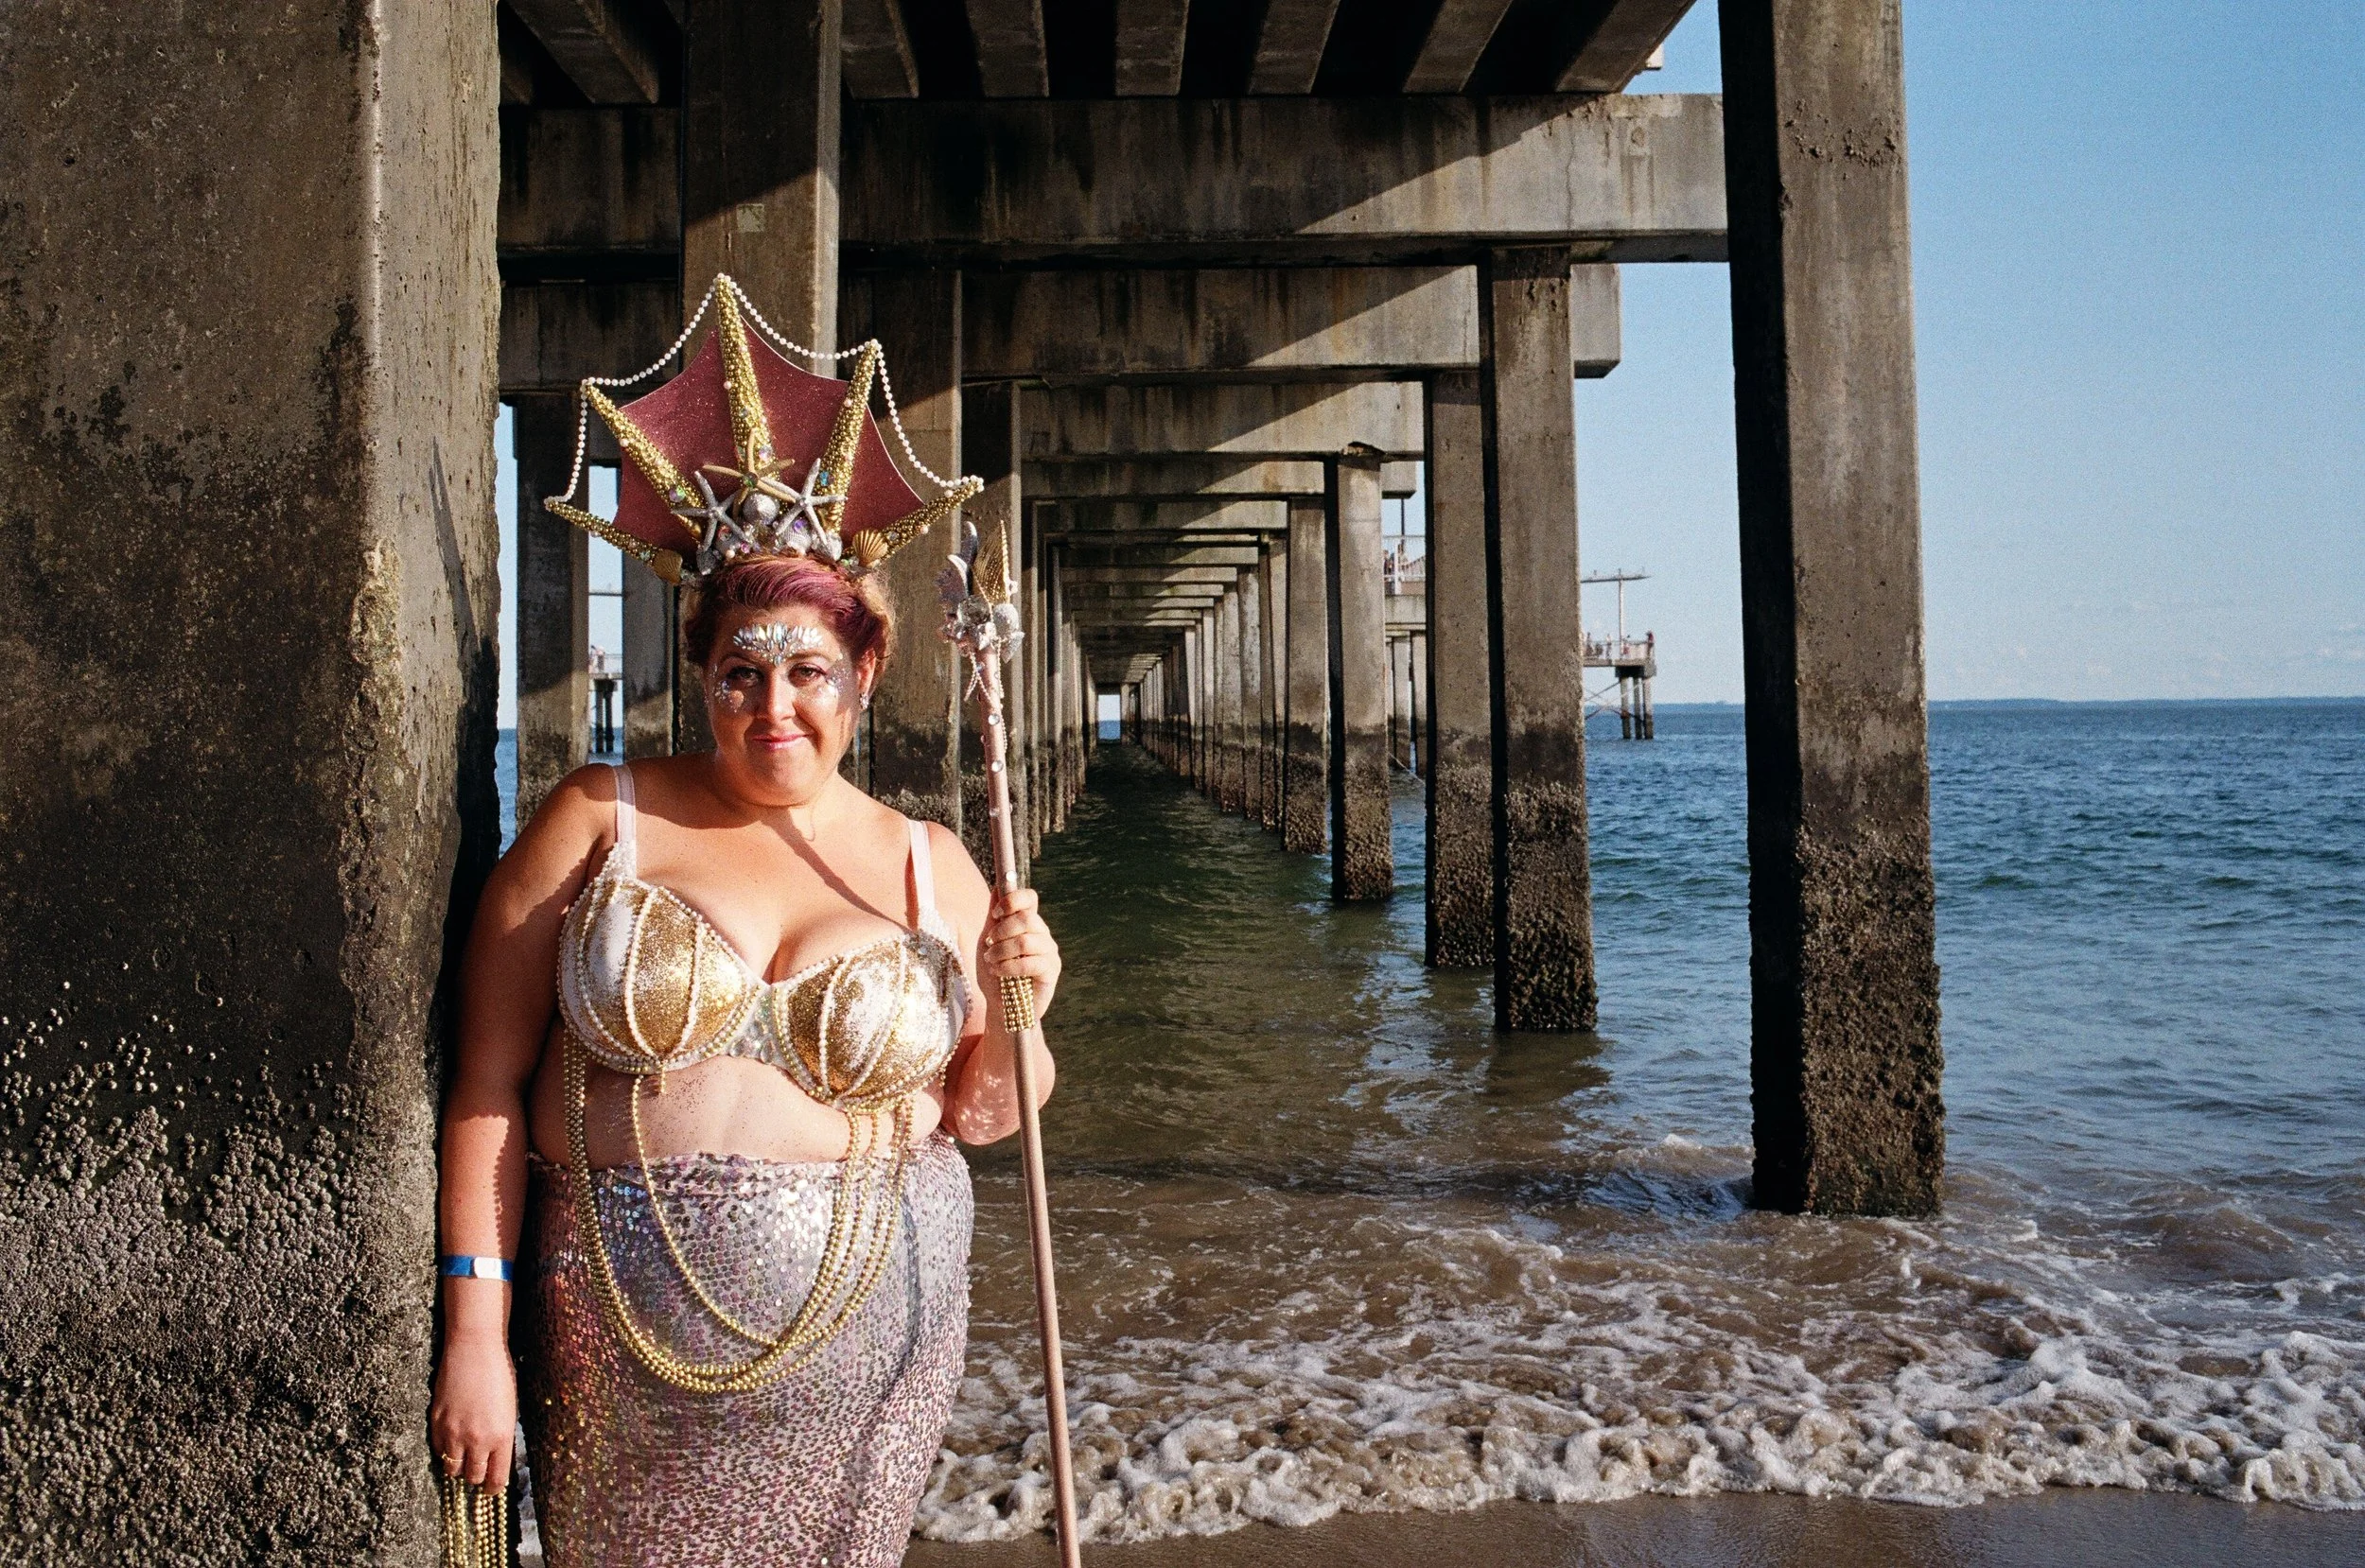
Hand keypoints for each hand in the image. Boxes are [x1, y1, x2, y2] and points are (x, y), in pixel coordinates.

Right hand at [429, 1333, 517, 1490]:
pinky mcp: (436, 1423)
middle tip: (478, 1471)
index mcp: (501, 1437)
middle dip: (476, 1477)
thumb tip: (495, 1459)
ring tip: (463, 1457)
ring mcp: (454, 1433)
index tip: (492, 1488)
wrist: (475, 1350)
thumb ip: (501, 1437)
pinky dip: (444, 1451)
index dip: (494, 1488)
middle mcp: (477, 1440)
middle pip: (473, 1477)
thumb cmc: (500, 1374)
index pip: (496, 1479)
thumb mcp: (509, 1409)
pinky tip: (451, 1441)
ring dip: (458, 1466)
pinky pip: (438, 1450)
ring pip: (452, 1469)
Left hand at [982, 887, 1060, 1023]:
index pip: (1030, 898)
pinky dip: (1008, 966)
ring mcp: (1049, 952)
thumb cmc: (995, 973)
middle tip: (989, 946)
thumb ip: (994, 917)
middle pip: (1026, 918)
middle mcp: (1042, 934)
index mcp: (1028, 923)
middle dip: (1001, 931)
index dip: (1013, 899)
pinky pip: (1030, 962)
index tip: (995, 913)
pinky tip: (999, 972)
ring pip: (1025, 941)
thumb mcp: (988, 942)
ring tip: (991, 961)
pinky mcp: (1051, 971)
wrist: (1001, 1006)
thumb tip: (998, 887)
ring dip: (1001, 951)